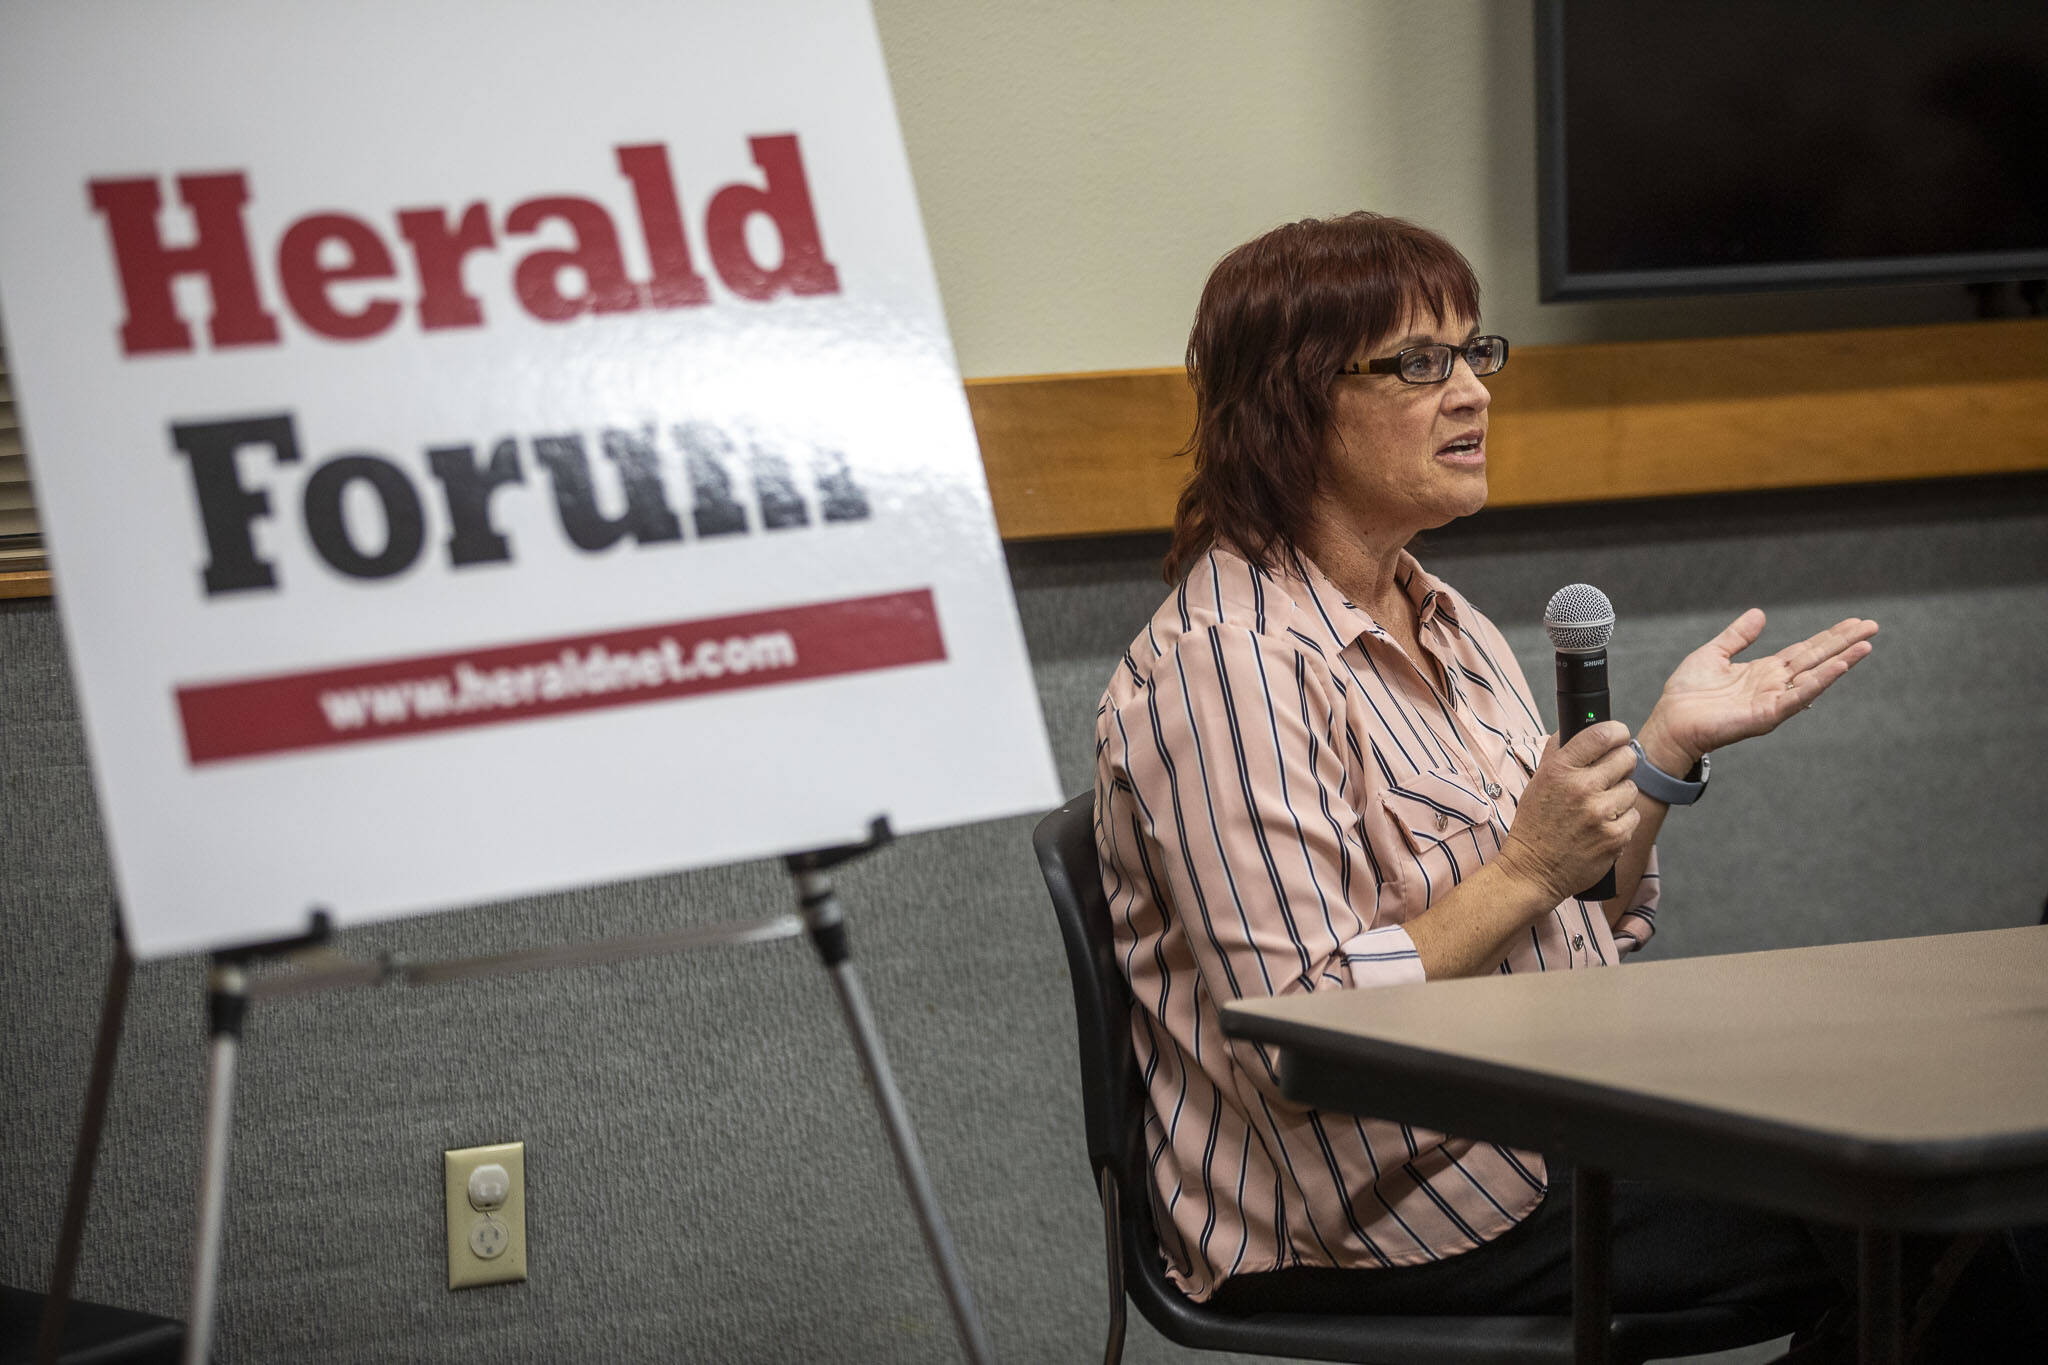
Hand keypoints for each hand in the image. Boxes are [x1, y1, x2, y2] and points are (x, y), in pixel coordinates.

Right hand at [1495, 720, 1639, 905]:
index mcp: (1560, 770)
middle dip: (1622, 763)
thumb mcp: (1537, 783)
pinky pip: (1634, 816)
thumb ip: (1557, 753)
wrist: (1532, 871)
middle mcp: (1581, 789)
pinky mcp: (1615, 837)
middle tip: (1612, 774)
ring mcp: (1600, 814)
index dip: (1617, 731)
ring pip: (1631, 788)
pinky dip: (1622, 821)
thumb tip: (1573, 727)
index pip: (1601, 735)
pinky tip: (1603, 827)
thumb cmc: (1535, 825)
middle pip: (1626, 758)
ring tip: (1601, 807)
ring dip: (1621, 795)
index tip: (1619, 735)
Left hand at [1638, 611, 1877, 769]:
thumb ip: (1737, 637)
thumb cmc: (1687, 694)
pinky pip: (1798, 696)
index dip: (1830, 636)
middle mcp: (1775, 685)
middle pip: (1817, 659)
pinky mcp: (1767, 715)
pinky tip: (1839, 667)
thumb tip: (1759, 614)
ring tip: (1866, 645)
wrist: (1671, 722)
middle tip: (1873, 626)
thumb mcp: (1713, 654)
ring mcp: (1774, 700)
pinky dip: (1819, 681)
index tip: (1854, 622)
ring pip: (1815, 676)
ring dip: (1842, 661)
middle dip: (1845, 643)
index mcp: (1764, 671)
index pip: (1806, 650)